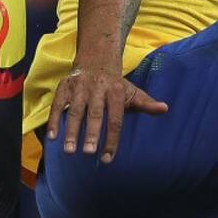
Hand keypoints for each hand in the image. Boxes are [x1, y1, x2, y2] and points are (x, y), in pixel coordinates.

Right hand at [47, 67, 167, 162]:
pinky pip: (57, 104)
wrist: (96, 59)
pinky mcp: (64, 86)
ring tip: (68, 150)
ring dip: (71, 130)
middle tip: (88, 153)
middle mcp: (97, 88)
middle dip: (91, 133)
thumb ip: (146, 103)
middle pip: (95, 114)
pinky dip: (53, 119)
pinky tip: (52, 137)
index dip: (112, 139)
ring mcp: (79, 87)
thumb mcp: (132, 92)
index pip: (115, 119)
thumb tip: (165, 109)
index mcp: (115, 91)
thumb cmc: (115, 84)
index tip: (107, 158)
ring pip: (75, 110)